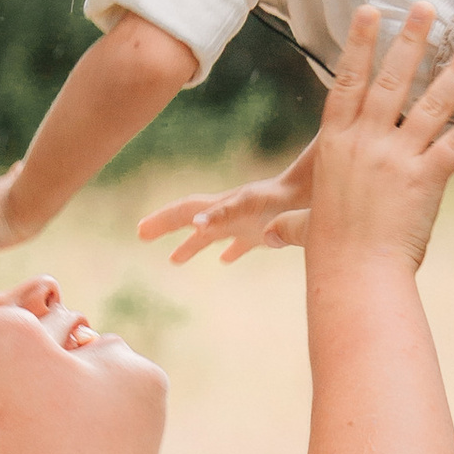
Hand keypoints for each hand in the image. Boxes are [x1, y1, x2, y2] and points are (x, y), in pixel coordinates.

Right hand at [137, 145, 317, 264]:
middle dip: (165, 226)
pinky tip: (225, 261)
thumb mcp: (251, 206)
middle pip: (191, 218)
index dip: (162, 220)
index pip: (185, 211)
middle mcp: (229, 213)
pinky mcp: (263, 231)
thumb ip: (224, 214)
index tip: (141, 231)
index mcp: (223, 207)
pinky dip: (229, 252)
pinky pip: (240, 243)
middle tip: (141, 234)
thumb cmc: (283, 199)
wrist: (312, 191)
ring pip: (211, 234)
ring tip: (174, 260)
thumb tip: (195, 226)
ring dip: (191, 245)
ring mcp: (245, 222)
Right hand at [307, 3, 453, 269]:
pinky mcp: (427, 179)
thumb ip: (292, 224)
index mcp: (336, 144)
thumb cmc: (330, 256)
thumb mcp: (307, 228)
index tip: (370, 11)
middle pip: (391, 80)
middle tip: (426, 6)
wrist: (355, 275)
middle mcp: (366, 143)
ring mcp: (397, 158)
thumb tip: (268, 237)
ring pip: (431, 104)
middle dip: (410, 39)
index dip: (358, 43)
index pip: (347, 81)